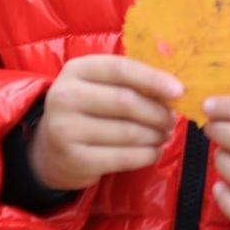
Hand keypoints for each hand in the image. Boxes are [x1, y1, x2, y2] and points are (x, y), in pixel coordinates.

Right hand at [29, 55, 181, 190]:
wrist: (49, 148)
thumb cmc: (88, 108)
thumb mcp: (100, 85)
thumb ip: (131, 80)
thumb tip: (175, 87)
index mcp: (77, 70)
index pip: (121, 69)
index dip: (153, 79)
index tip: (179, 91)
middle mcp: (65, 97)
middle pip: (126, 102)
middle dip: (158, 112)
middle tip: (173, 119)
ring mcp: (66, 130)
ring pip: (128, 132)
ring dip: (155, 135)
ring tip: (165, 135)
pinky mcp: (75, 160)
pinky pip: (123, 157)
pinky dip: (147, 155)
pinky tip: (155, 151)